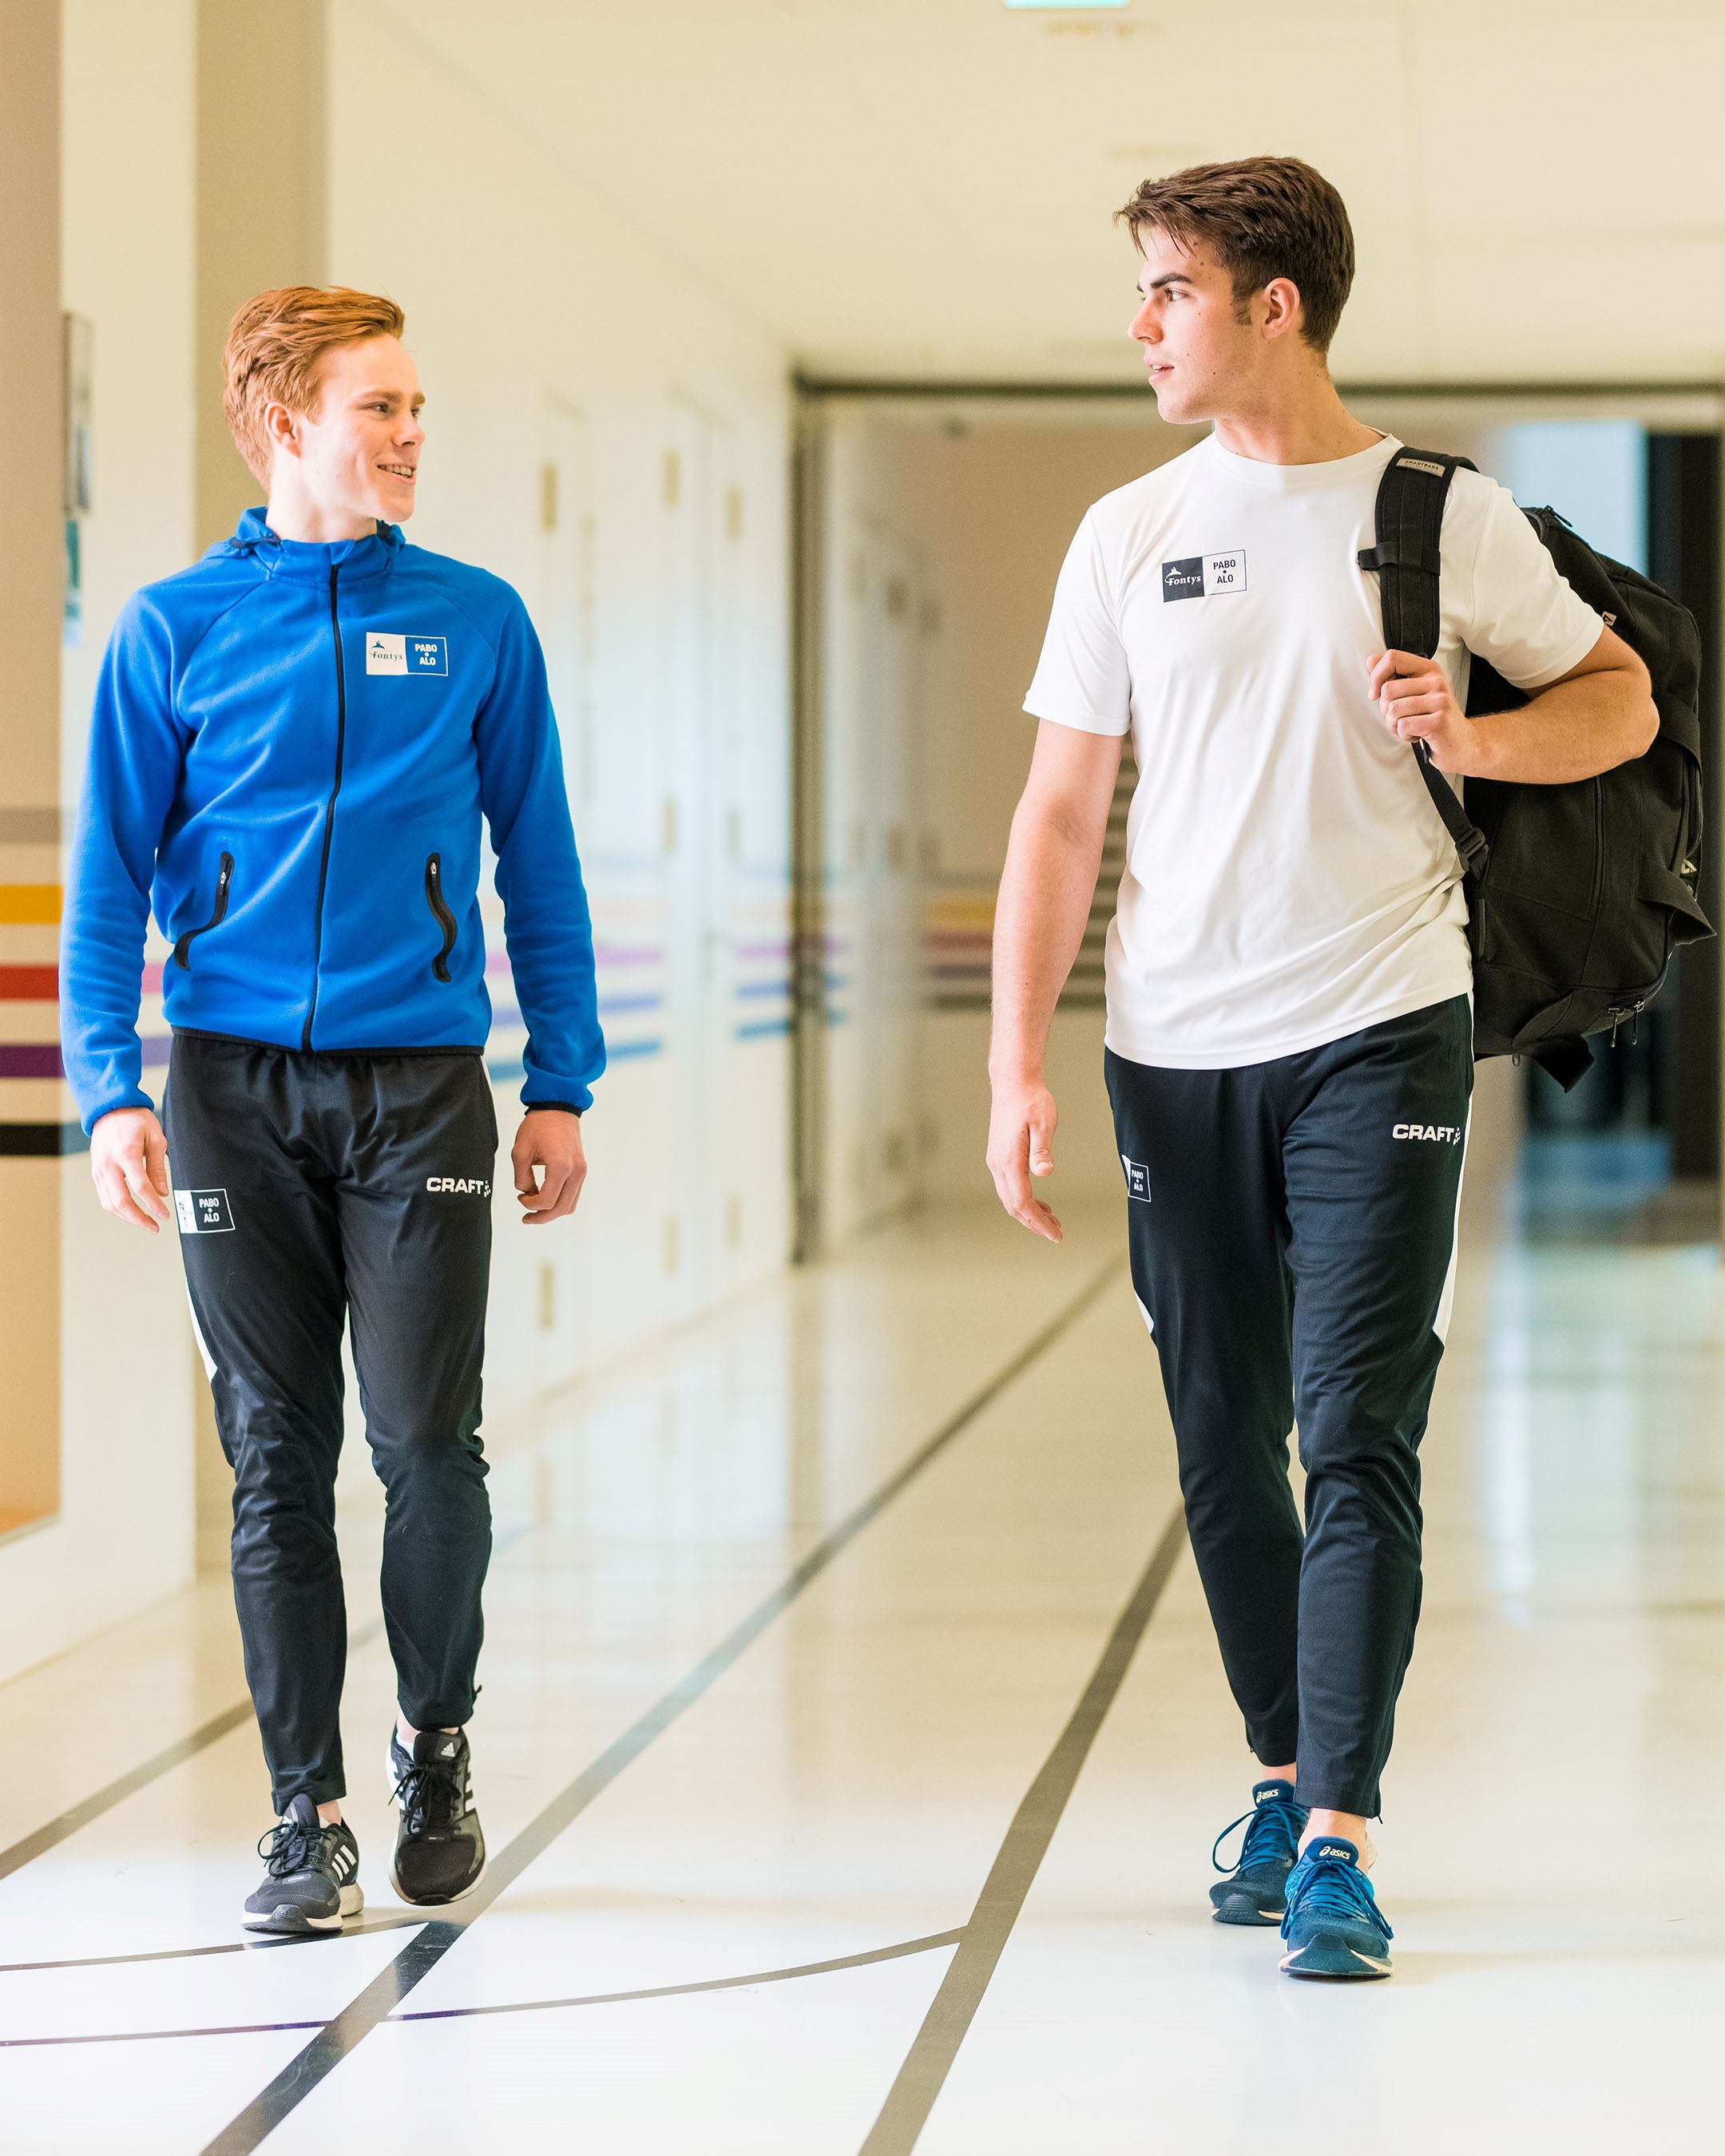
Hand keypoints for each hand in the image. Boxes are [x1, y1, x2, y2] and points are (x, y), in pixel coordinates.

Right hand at [90, 1106, 171, 1232]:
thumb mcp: (156, 1137)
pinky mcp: (95, 1172)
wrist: (109, 1108)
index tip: (165, 1215)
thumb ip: (158, 1167)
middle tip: (155, 1227)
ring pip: (110, 1203)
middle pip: (121, 1201)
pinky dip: (118, 1209)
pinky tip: (132, 1212)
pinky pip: (104, 1197)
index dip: (154, 1205)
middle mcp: (108, 1164)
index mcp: (126, 1153)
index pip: (140, 1187)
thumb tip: (161, 1193)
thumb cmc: (136, 1119)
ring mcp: (98, 1169)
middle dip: (139, 1219)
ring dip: (128, 1217)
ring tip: (146, 1223)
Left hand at [512, 1108, 586, 1224]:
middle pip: (561, 1208)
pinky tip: (546, 1199)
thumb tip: (527, 1193)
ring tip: (536, 1211)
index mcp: (560, 1166)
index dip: (530, 1205)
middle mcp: (576, 1171)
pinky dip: (560, 1202)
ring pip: (570, 1205)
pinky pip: (573, 1195)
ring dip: (552, 1212)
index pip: (546, 1200)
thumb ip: (521, 1178)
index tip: (520, 1197)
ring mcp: (581, 1171)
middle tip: (526, 1218)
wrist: (557, 1108)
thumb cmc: (538, 1126)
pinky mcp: (582, 1170)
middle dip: (542, 1217)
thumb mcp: (520, 1152)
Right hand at [985, 1074, 1061, 1243]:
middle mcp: (998, 1164)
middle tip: (1056, 1232)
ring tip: (1051, 1219)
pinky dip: (1023, 1200)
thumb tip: (1044, 1172)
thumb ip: (1042, 1150)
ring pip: (1009, 1198)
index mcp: (1009, 1160)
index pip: (1023, 1202)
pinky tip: (1039, 1200)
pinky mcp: (999, 1156)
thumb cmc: (1031, 1101)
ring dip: (1028, 1213)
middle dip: (1034, 1223)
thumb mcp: (1044, 1123)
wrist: (1013, 1083)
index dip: (1039, 1222)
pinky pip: (1008, 1187)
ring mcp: (996, 1161)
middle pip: (1013, 1206)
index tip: (1055, 1234)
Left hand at [1368, 648, 1475, 774]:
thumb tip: (1371, 661)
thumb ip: (1393, 677)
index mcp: (1429, 669)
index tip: (1375, 694)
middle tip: (1399, 718)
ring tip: (1408, 727)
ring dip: (1393, 725)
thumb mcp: (1414, 693)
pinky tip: (1416, 735)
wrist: (1461, 743)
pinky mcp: (1439, 721)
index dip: (1376, 676)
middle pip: (1388, 689)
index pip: (1392, 658)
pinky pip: (1403, 725)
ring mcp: (1440, 700)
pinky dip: (1404, 735)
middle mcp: (1436, 681)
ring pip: (1393, 709)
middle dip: (1385, 710)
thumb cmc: (1435, 718)